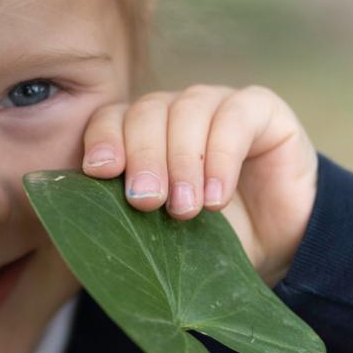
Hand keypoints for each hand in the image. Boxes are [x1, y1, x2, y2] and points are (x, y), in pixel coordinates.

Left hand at [80, 84, 318, 288]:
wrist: (274, 248)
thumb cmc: (204, 239)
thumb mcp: (156, 233)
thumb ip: (122, 217)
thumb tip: (79, 221)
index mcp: (140, 133)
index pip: (110, 119)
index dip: (103, 140)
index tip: (100, 173)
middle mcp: (174, 111)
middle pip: (146, 113)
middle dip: (142, 158)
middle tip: (146, 202)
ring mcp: (216, 104)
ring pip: (186, 110)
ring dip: (182, 161)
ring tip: (186, 209)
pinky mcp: (260, 110)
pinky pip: (234, 116)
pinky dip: (220, 157)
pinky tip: (216, 198)